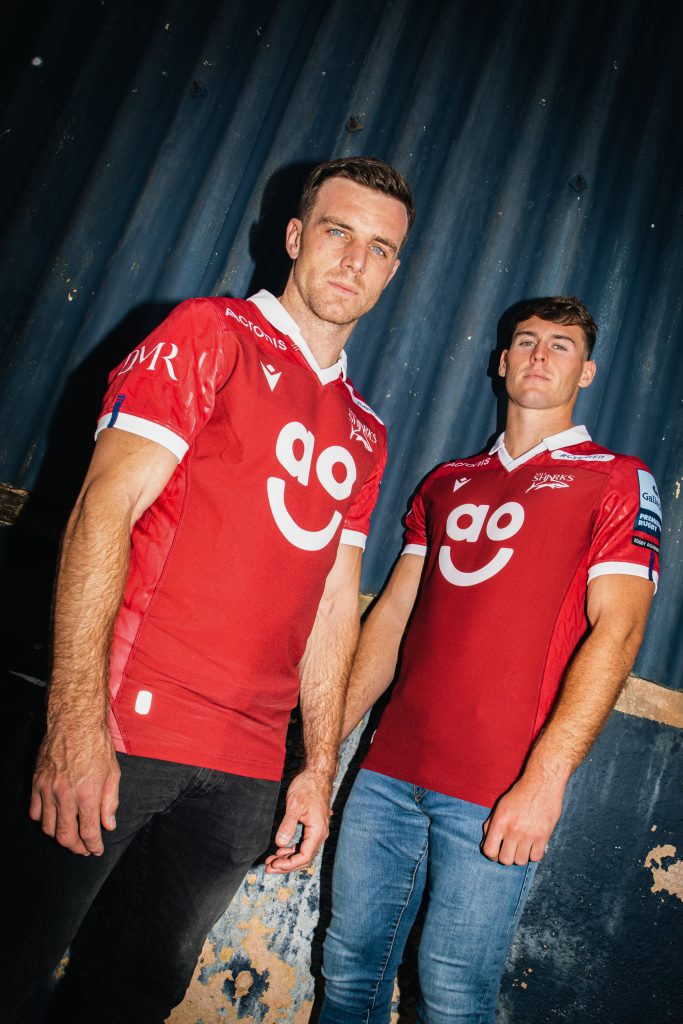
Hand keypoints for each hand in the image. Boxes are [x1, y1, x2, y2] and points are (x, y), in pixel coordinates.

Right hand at [29, 721, 120, 855]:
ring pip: (48, 828)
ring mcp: (48, 790)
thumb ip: (110, 801)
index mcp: (88, 794)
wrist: (74, 723)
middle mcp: (66, 795)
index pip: (89, 832)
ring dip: (59, 837)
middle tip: (84, 849)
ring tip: (70, 836)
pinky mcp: (37, 783)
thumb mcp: (113, 773)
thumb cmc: (96, 745)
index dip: (93, 846)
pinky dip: (43, 820)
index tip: (97, 850)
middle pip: (66, 836)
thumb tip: (109, 824)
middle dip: (77, 847)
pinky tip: (53, 819)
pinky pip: (35, 812)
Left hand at [264, 769, 331, 873]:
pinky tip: (280, 850)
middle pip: (304, 858)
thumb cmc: (307, 787)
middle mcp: (319, 834)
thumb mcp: (295, 805)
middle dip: (286, 865)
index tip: (274, 865)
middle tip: (268, 868)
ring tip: (271, 861)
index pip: (305, 857)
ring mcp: (316, 831)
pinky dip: (291, 849)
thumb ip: (288, 825)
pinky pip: (303, 844)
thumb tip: (280, 843)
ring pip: (303, 852)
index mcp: (317, 831)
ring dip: (287, 858)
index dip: (289, 864)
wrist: (317, 774)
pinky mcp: (312, 826)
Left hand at [481, 774, 564, 865]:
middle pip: (505, 860)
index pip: (489, 850)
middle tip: (510, 850)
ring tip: (522, 847)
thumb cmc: (519, 794)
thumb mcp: (500, 807)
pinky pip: (536, 857)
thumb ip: (491, 825)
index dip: (491, 855)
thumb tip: (486, 845)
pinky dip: (534, 854)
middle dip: (506, 857)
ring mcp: (529, 834)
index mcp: (500, 821)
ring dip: (521, 856)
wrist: (541, 784)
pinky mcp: (543, 836)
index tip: (496, 853)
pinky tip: (533, 845)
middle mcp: (513, 830)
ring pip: (521, 861)